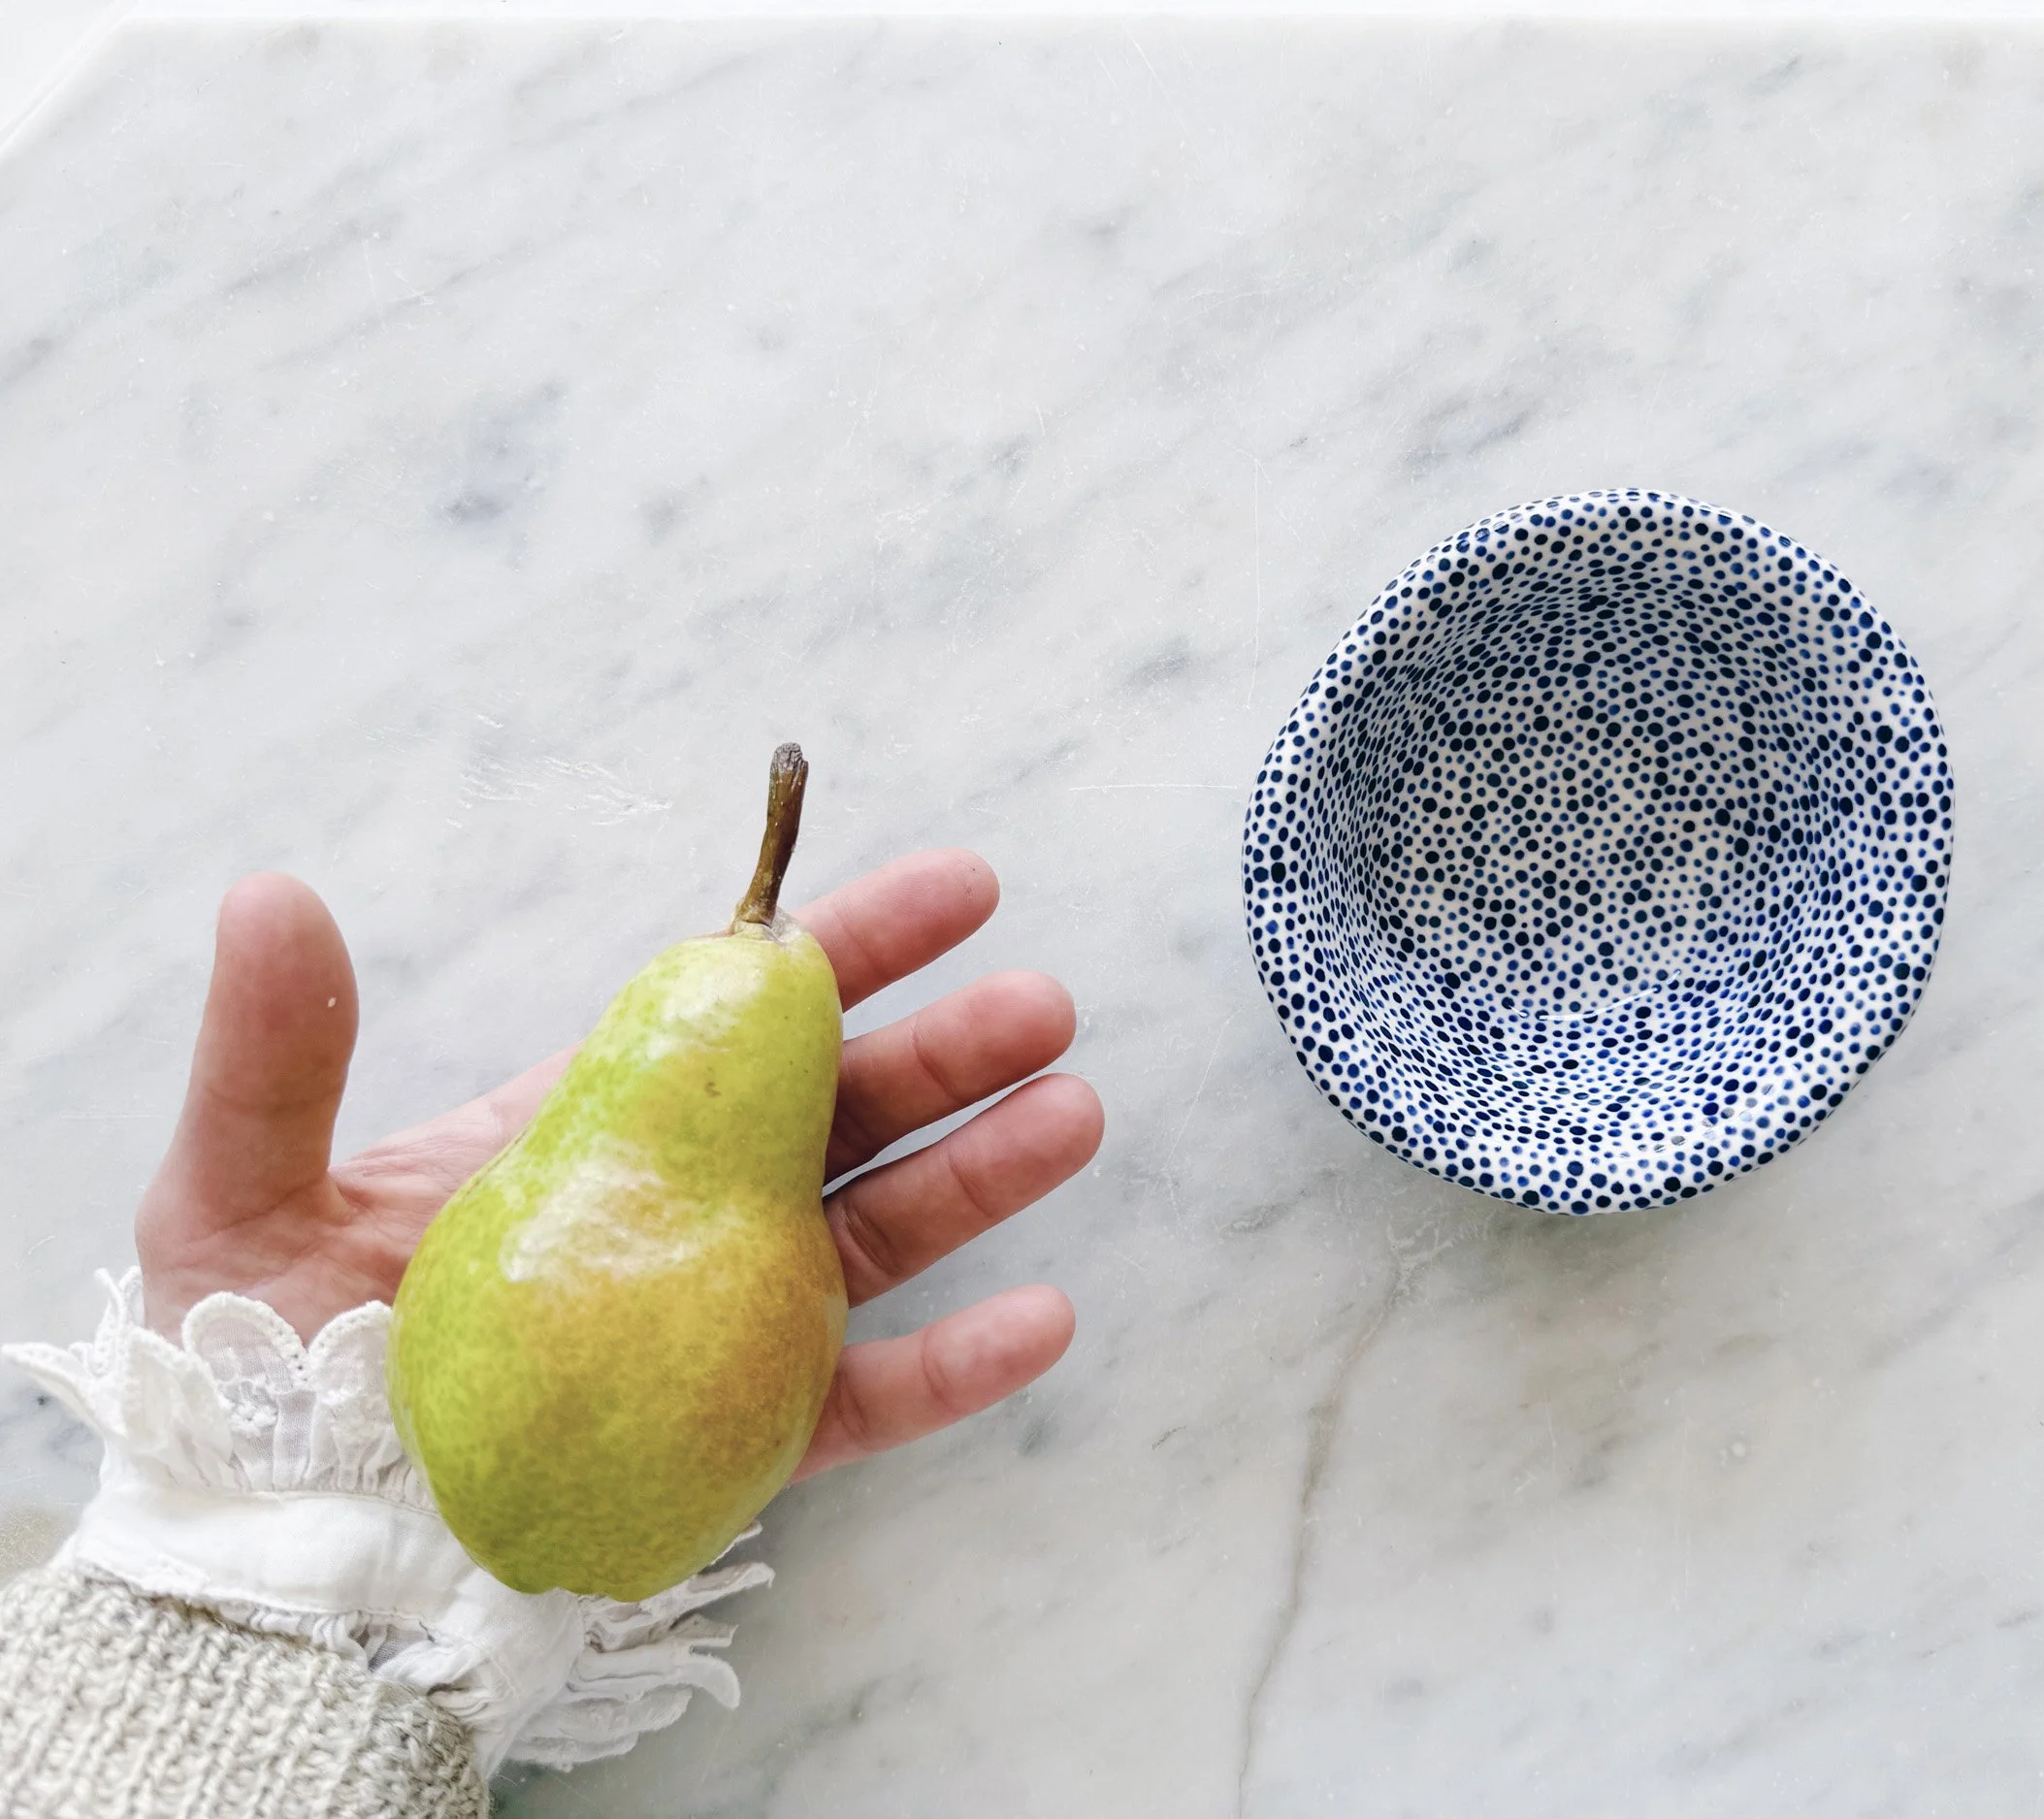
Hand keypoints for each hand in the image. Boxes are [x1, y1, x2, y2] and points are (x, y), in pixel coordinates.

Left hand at [133, 853, 1101, 1479]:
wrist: (281, 1556)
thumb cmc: (250, 1377)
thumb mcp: (240, 1199)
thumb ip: (275, 1058)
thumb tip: (272, 893)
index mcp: (591, 1136)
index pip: (735, 1021)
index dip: (847, 948)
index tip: (954, 890)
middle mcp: (679, 1216)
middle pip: (840, 1116)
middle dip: (946, 1051)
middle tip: (1042, 1003)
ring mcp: (720, 1328)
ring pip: (880, 1237)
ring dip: (981, 1177)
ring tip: (1071, 1113)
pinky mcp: (740, 1441)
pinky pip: (870, 1401)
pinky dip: (963, 1367)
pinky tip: (1045, 1316)